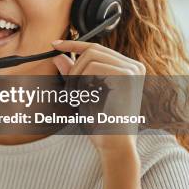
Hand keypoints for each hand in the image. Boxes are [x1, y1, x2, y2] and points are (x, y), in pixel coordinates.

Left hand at [50, 39, 145, 154]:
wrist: (112, 144)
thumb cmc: (100, 122)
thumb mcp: (82, 93)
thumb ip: (73, 74)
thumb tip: (58, 56)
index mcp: (127, 69)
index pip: (97, 48)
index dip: (74, 44)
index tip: (54, 45)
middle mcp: (134, 66)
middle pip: (92, 49)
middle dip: (74, 68)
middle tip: (69, 90)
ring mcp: (132, 70)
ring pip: (90, 56)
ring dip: (76, 76)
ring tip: (76, 97)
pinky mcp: (127, 76)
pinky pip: (93, 67)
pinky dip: (82, 81)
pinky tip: (84, 98)